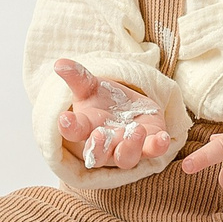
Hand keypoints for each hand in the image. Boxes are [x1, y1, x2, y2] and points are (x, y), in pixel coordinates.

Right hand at [54, 60, 172, 170]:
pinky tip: (162, 137)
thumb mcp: (90, 86)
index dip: (68, 127)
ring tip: (136, 129)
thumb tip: (60, 63)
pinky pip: (153, 150)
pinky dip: (157, 146)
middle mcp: (105, 145)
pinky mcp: (149, 145)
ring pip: (125, 158)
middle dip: (98, 148)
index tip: (65, 118)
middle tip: (99, 134)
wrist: (131, 110)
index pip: (74, 132)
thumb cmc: (105, 102)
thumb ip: (77, 77)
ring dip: (130, 147)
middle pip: (97, 156)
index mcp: (86, 129)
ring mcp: (127, 148)